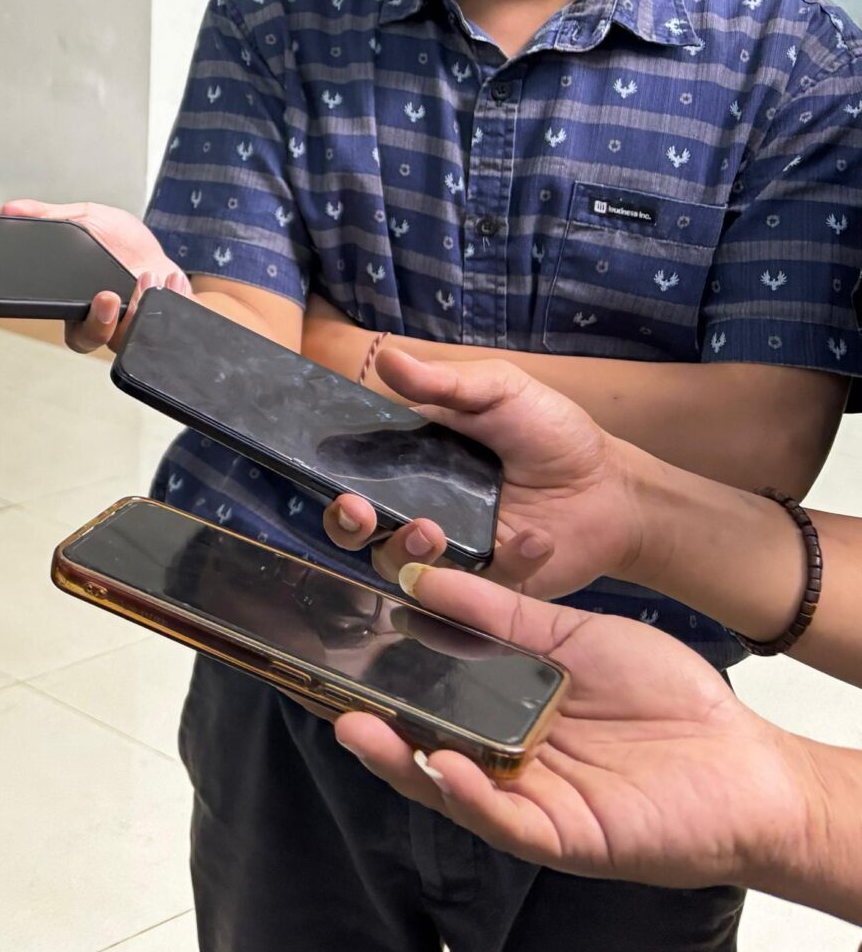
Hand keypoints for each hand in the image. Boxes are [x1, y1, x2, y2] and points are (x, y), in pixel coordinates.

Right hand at [0, 201, 185, 353]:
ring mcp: (135, 324)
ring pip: (133, 338)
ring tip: (148, 276)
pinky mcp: (164, 322)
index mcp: (80, 305)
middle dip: (104, 323)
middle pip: (97, 340)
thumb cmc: (121, 242)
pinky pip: (169, 326)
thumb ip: (49, 216)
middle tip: (110, 297)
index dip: (82, 322)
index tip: (98, 297)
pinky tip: (171, 279)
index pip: (73, 328)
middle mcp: (106, 321)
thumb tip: (9, 209)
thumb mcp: (84, 219)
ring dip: (143, 308)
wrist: (160, 247)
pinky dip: (175, 300)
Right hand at [319, 349, 638, 596]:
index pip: (354, 478)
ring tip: (431, 531)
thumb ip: (444, 383)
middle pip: (359, 532)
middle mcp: (420, 510)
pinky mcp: (491, 588)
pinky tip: (534, 539)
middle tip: (361, 513)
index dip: (335, 487)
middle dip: (347, 526)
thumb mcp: (500, 392)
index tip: (339, 487)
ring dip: (404, 553)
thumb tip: (386, 359)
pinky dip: (505, 565)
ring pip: (400, 570)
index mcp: (412, 464)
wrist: (616, 488)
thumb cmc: (554, 433)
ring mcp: (453, 554)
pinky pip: (477, 592)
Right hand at [334, 563, 814, 894]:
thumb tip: (422, 579)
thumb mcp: (575, 636)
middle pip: (417, 740)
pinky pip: (503, 822)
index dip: (372, 673)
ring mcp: (525, 798)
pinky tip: (448, 770)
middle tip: (317, 689)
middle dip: (365, 718)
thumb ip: (502, 615)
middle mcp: (500, 755)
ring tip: (358, 728)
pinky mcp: (561, 836)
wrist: (748, 761)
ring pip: (445, 785)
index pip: (422, 691)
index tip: (326, 643)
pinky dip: (471, 798)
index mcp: (500, 707)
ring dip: (399, 760)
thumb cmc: (669, 698)